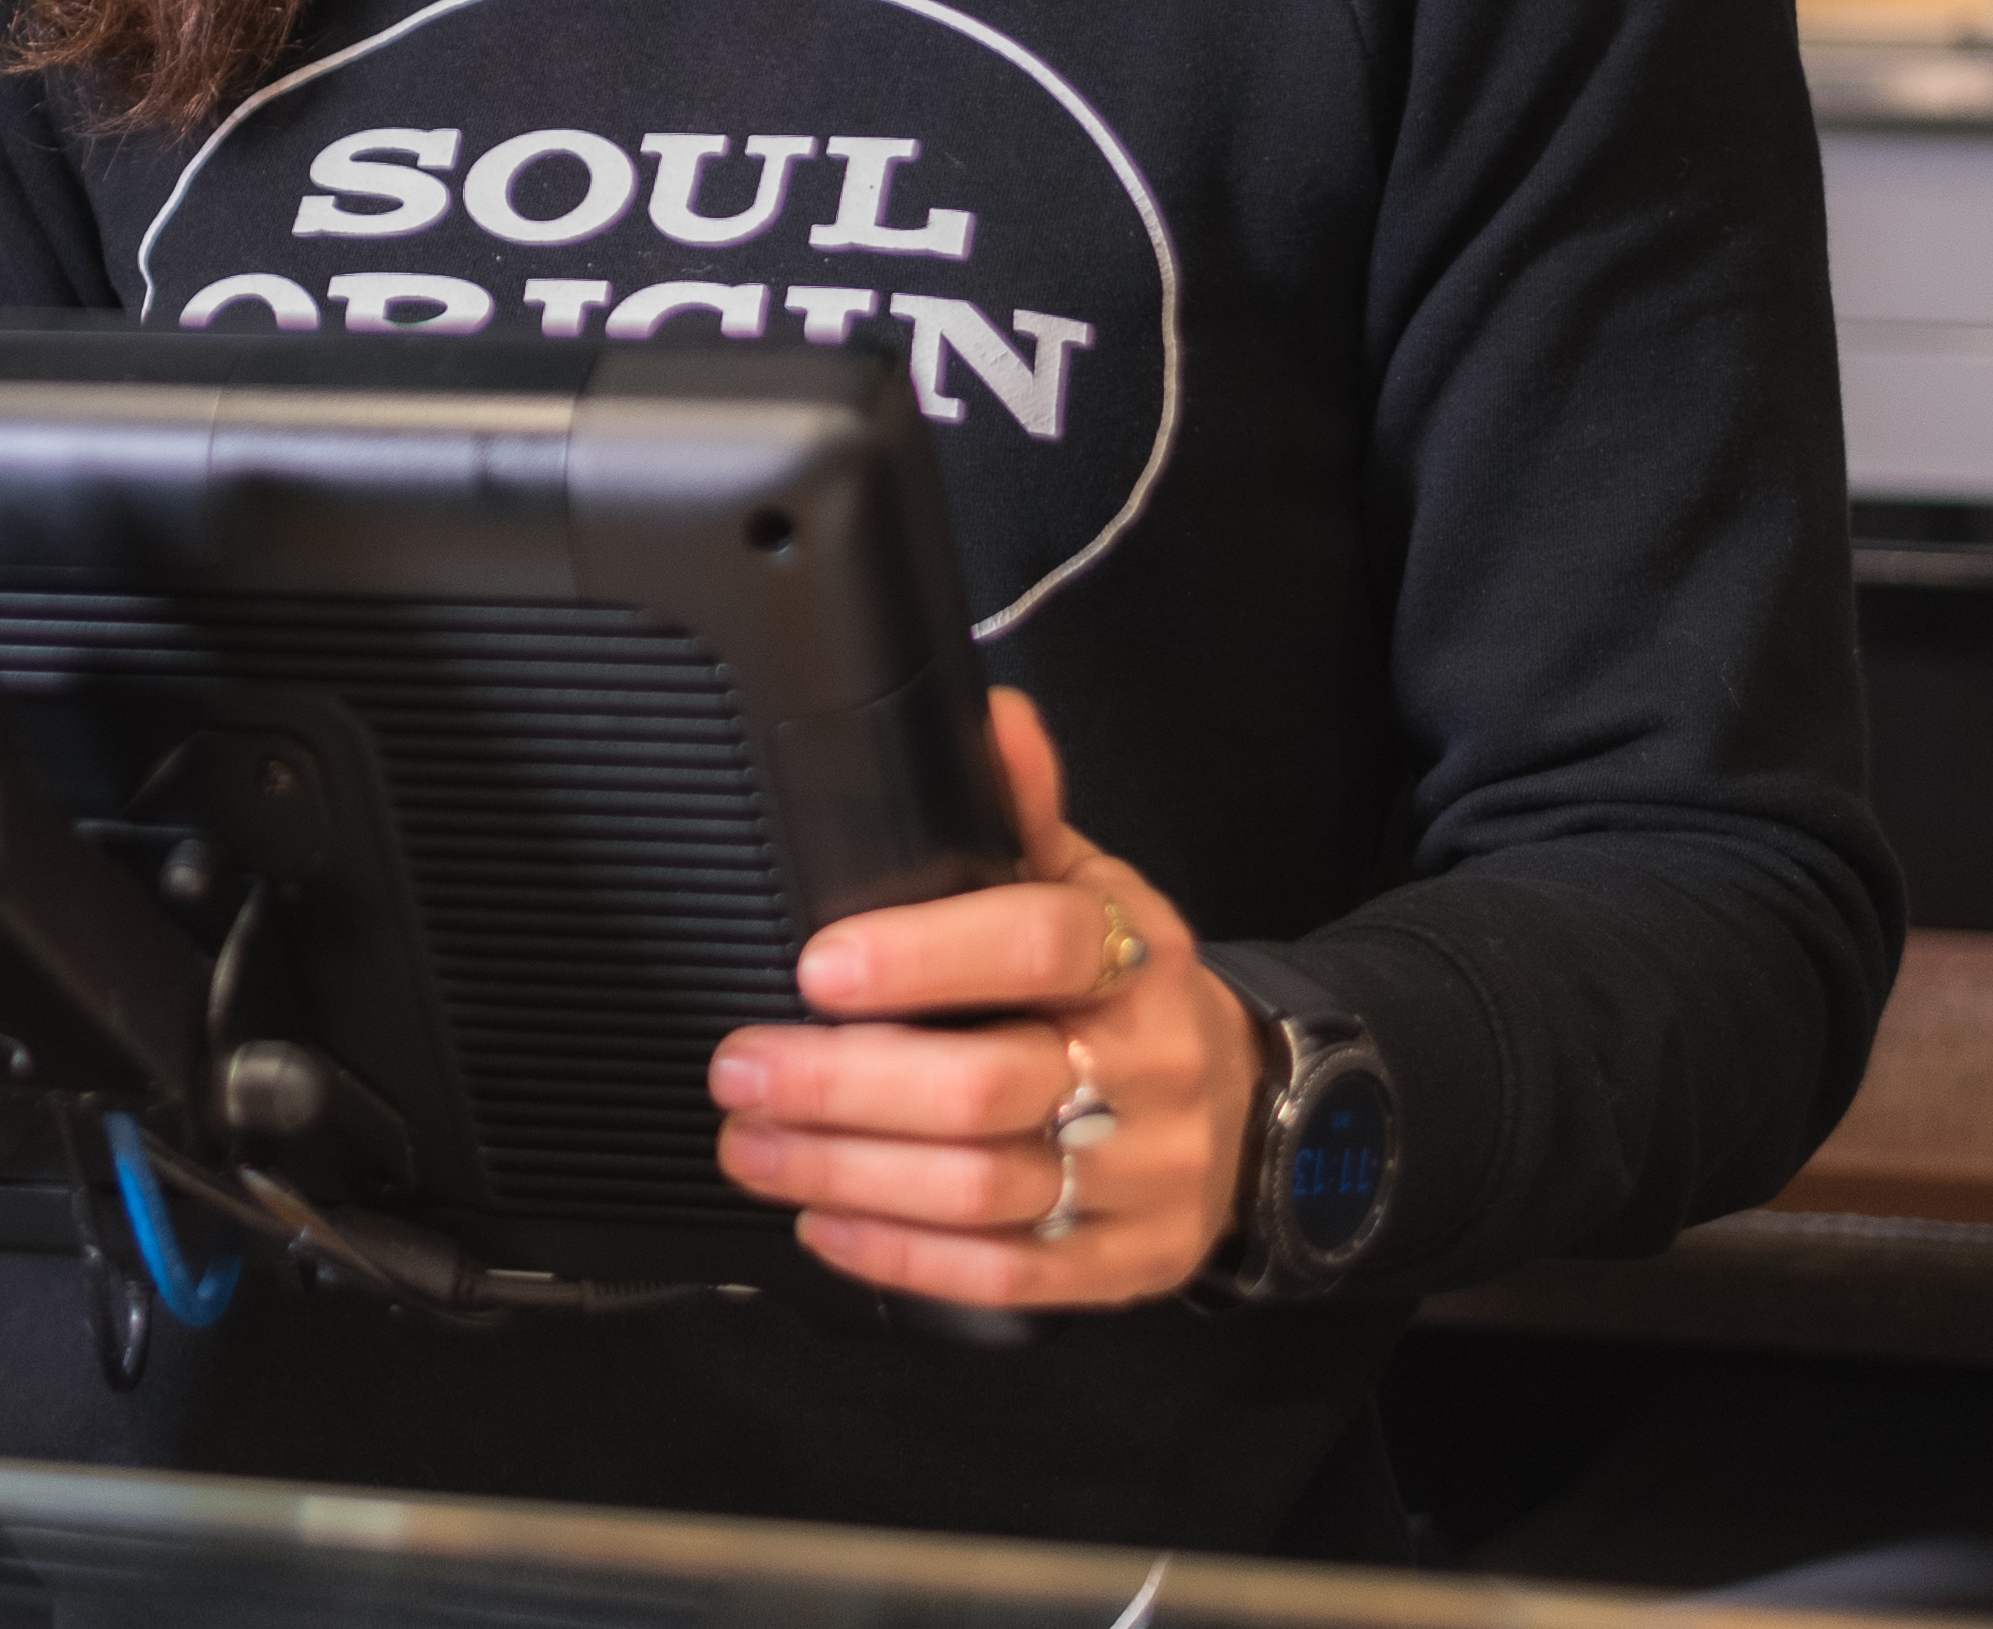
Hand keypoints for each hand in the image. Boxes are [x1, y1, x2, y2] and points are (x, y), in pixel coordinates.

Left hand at [708, 688, 1265, 1309]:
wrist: (1251, 1113)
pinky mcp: (1123, 1266)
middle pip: (985, 1087)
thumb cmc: (1129, 989)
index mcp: (1133, 957)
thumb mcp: (1095, 886)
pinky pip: (1003, 1276)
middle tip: (740, 1068)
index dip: (923, 955)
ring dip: (846, 1171)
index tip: (816, 965)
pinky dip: (900, 1256)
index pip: (1037, 945)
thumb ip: (1028, 811)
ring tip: (751, 1145)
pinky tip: (823, 1225)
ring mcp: (1139, 1178)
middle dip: (842, 1083)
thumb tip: (993, 716)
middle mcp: (1144, 1069)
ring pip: (980, 1190)